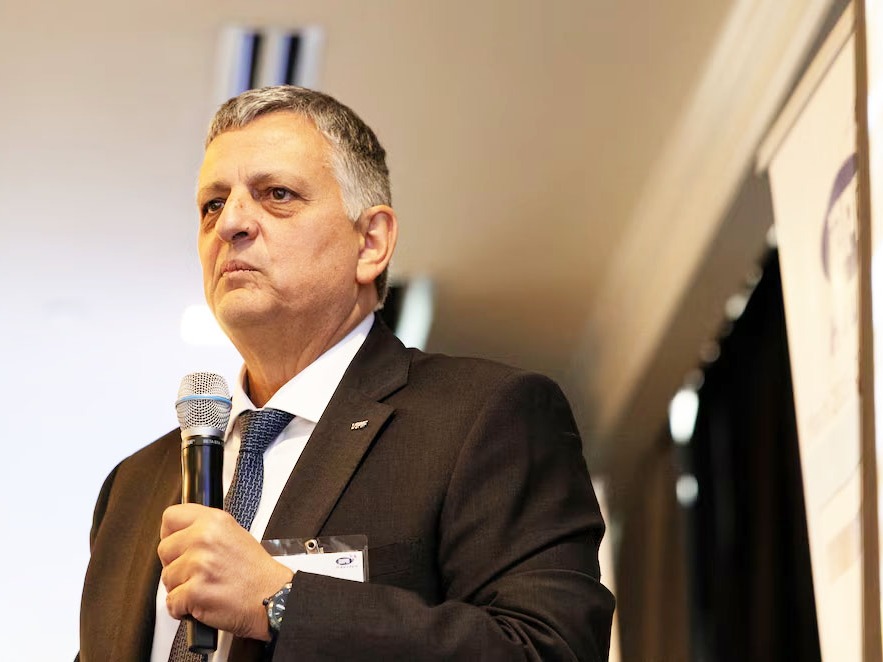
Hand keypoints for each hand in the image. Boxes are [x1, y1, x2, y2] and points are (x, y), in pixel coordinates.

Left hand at [158, 503, 293, 640]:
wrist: (273, 598)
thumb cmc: (256, 572)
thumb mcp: (234, 534)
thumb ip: (206, 530)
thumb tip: (180, 536)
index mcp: (214, 521)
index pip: (171, 517)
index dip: (170, 533)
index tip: (178, 545)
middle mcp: (204, 538)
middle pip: (164, 549)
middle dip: (176, 564)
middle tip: (197, 572)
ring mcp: (198, 564)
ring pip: (166, 579)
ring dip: (181, 588)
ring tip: (206, 587)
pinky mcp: (194, 591)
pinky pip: (171, 602)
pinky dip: (183, 608)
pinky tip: (202, 602)